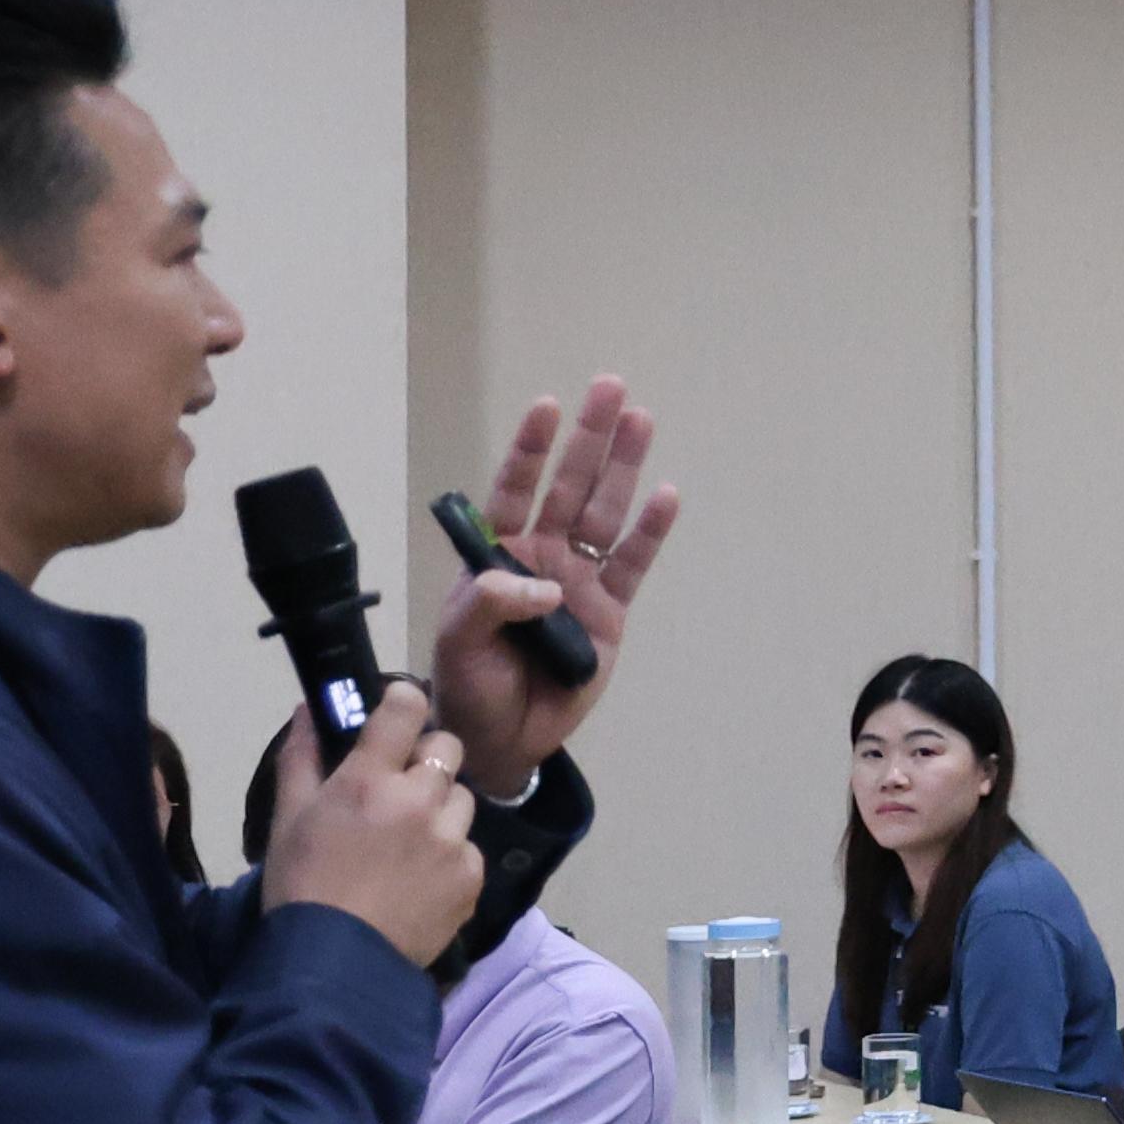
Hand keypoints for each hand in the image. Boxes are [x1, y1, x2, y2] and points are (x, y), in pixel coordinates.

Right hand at [265, 681, 484, 961]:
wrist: (333, 964)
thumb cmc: (301, 885)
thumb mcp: (287, 818)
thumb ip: (301, 757)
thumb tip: (310, 708)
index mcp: (369, 780)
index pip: (407, 708)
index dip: (404, 702)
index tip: (398, 711)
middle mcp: (419, 801)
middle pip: (447, 748)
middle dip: (426, 759)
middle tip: (399, 789)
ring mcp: (452, 840)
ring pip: (462, 798)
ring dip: (440, 809)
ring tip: (408, 843)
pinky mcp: (472, 876)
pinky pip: (470, 848)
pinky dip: (451, 856)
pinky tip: (420, 880)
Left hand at [427, 379, 679, 797]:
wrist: (501, 736)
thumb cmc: (469, 682)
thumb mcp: (459, 640)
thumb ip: (489, 602)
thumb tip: (545, 584)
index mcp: (499, 553)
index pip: (515, 489)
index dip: (531, 449)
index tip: (548, 405)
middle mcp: (543, 556)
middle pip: (571, 486)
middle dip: (590, 438)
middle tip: (611, 388)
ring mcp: (581, 580)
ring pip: (606, 513)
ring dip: (623, 467)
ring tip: (641, 419)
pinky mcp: (611, 611)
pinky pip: (633, 564)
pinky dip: (650, 531)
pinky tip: (665, 495)